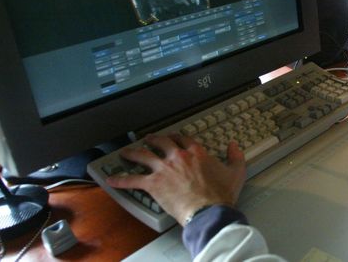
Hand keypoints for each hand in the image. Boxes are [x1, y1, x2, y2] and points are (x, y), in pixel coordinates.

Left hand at [106, 133, 246, 225]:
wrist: (208, 211)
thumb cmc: (220, 194)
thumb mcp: (235, 172)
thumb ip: (235, 156)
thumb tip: (234, 146)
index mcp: (196, 152)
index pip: (182, 138)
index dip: (175, 137)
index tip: (172, 138)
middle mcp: (177, 156)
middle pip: (161, 142)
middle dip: (153, 139)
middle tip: (148, 140)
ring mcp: (163, 169)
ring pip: (143, 156)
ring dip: (133, 153)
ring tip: (126, 152)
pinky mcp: (153, 184)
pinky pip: (132, 180)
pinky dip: (121, 179)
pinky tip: (111, 179)